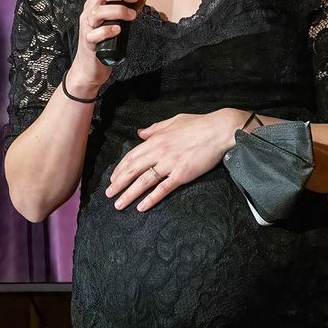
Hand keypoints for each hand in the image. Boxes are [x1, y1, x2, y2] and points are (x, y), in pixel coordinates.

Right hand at [66, 0, 146, 94]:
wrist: (89, 68)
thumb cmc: (104, 42)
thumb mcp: (116, 21)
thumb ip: (127, 7)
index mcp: (94, 4)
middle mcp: (89, 12)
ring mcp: (87, 27)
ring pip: (97, 11)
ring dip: (117, 10)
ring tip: (131, 16)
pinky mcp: (89, 43)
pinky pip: (95, 34)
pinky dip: (107, 30)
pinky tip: (118, 30)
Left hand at [106, 108, 249, 211]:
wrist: (220, 130)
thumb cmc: (199, 124)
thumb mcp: (173, 121)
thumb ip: (155, 128)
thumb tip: (140, 133)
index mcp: (156, 139)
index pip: (131, 156)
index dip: (120, 169)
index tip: (113, 178)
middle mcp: (159, 152)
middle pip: (133, 170)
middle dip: (118, 183)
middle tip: (108, 194)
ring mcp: (170, 164)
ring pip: (144, 182)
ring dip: (129, 194)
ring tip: (119, 204)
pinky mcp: (182, 174)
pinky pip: (163, 189)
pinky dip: (151, 199)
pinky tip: (141, 207)